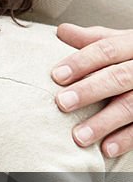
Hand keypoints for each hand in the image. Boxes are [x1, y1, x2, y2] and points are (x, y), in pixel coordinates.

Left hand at [52, 23, 132, 156]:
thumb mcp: (124, 42)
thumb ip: (95, 39)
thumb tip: (62, 31)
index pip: (107, 49)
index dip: (81, 61)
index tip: (57, 76)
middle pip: (119, 77)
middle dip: (90, 90)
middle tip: (63, 103)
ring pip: (131, 106)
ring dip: (104, 122)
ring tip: (79, 136)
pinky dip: (126, 139)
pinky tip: (107, 149)